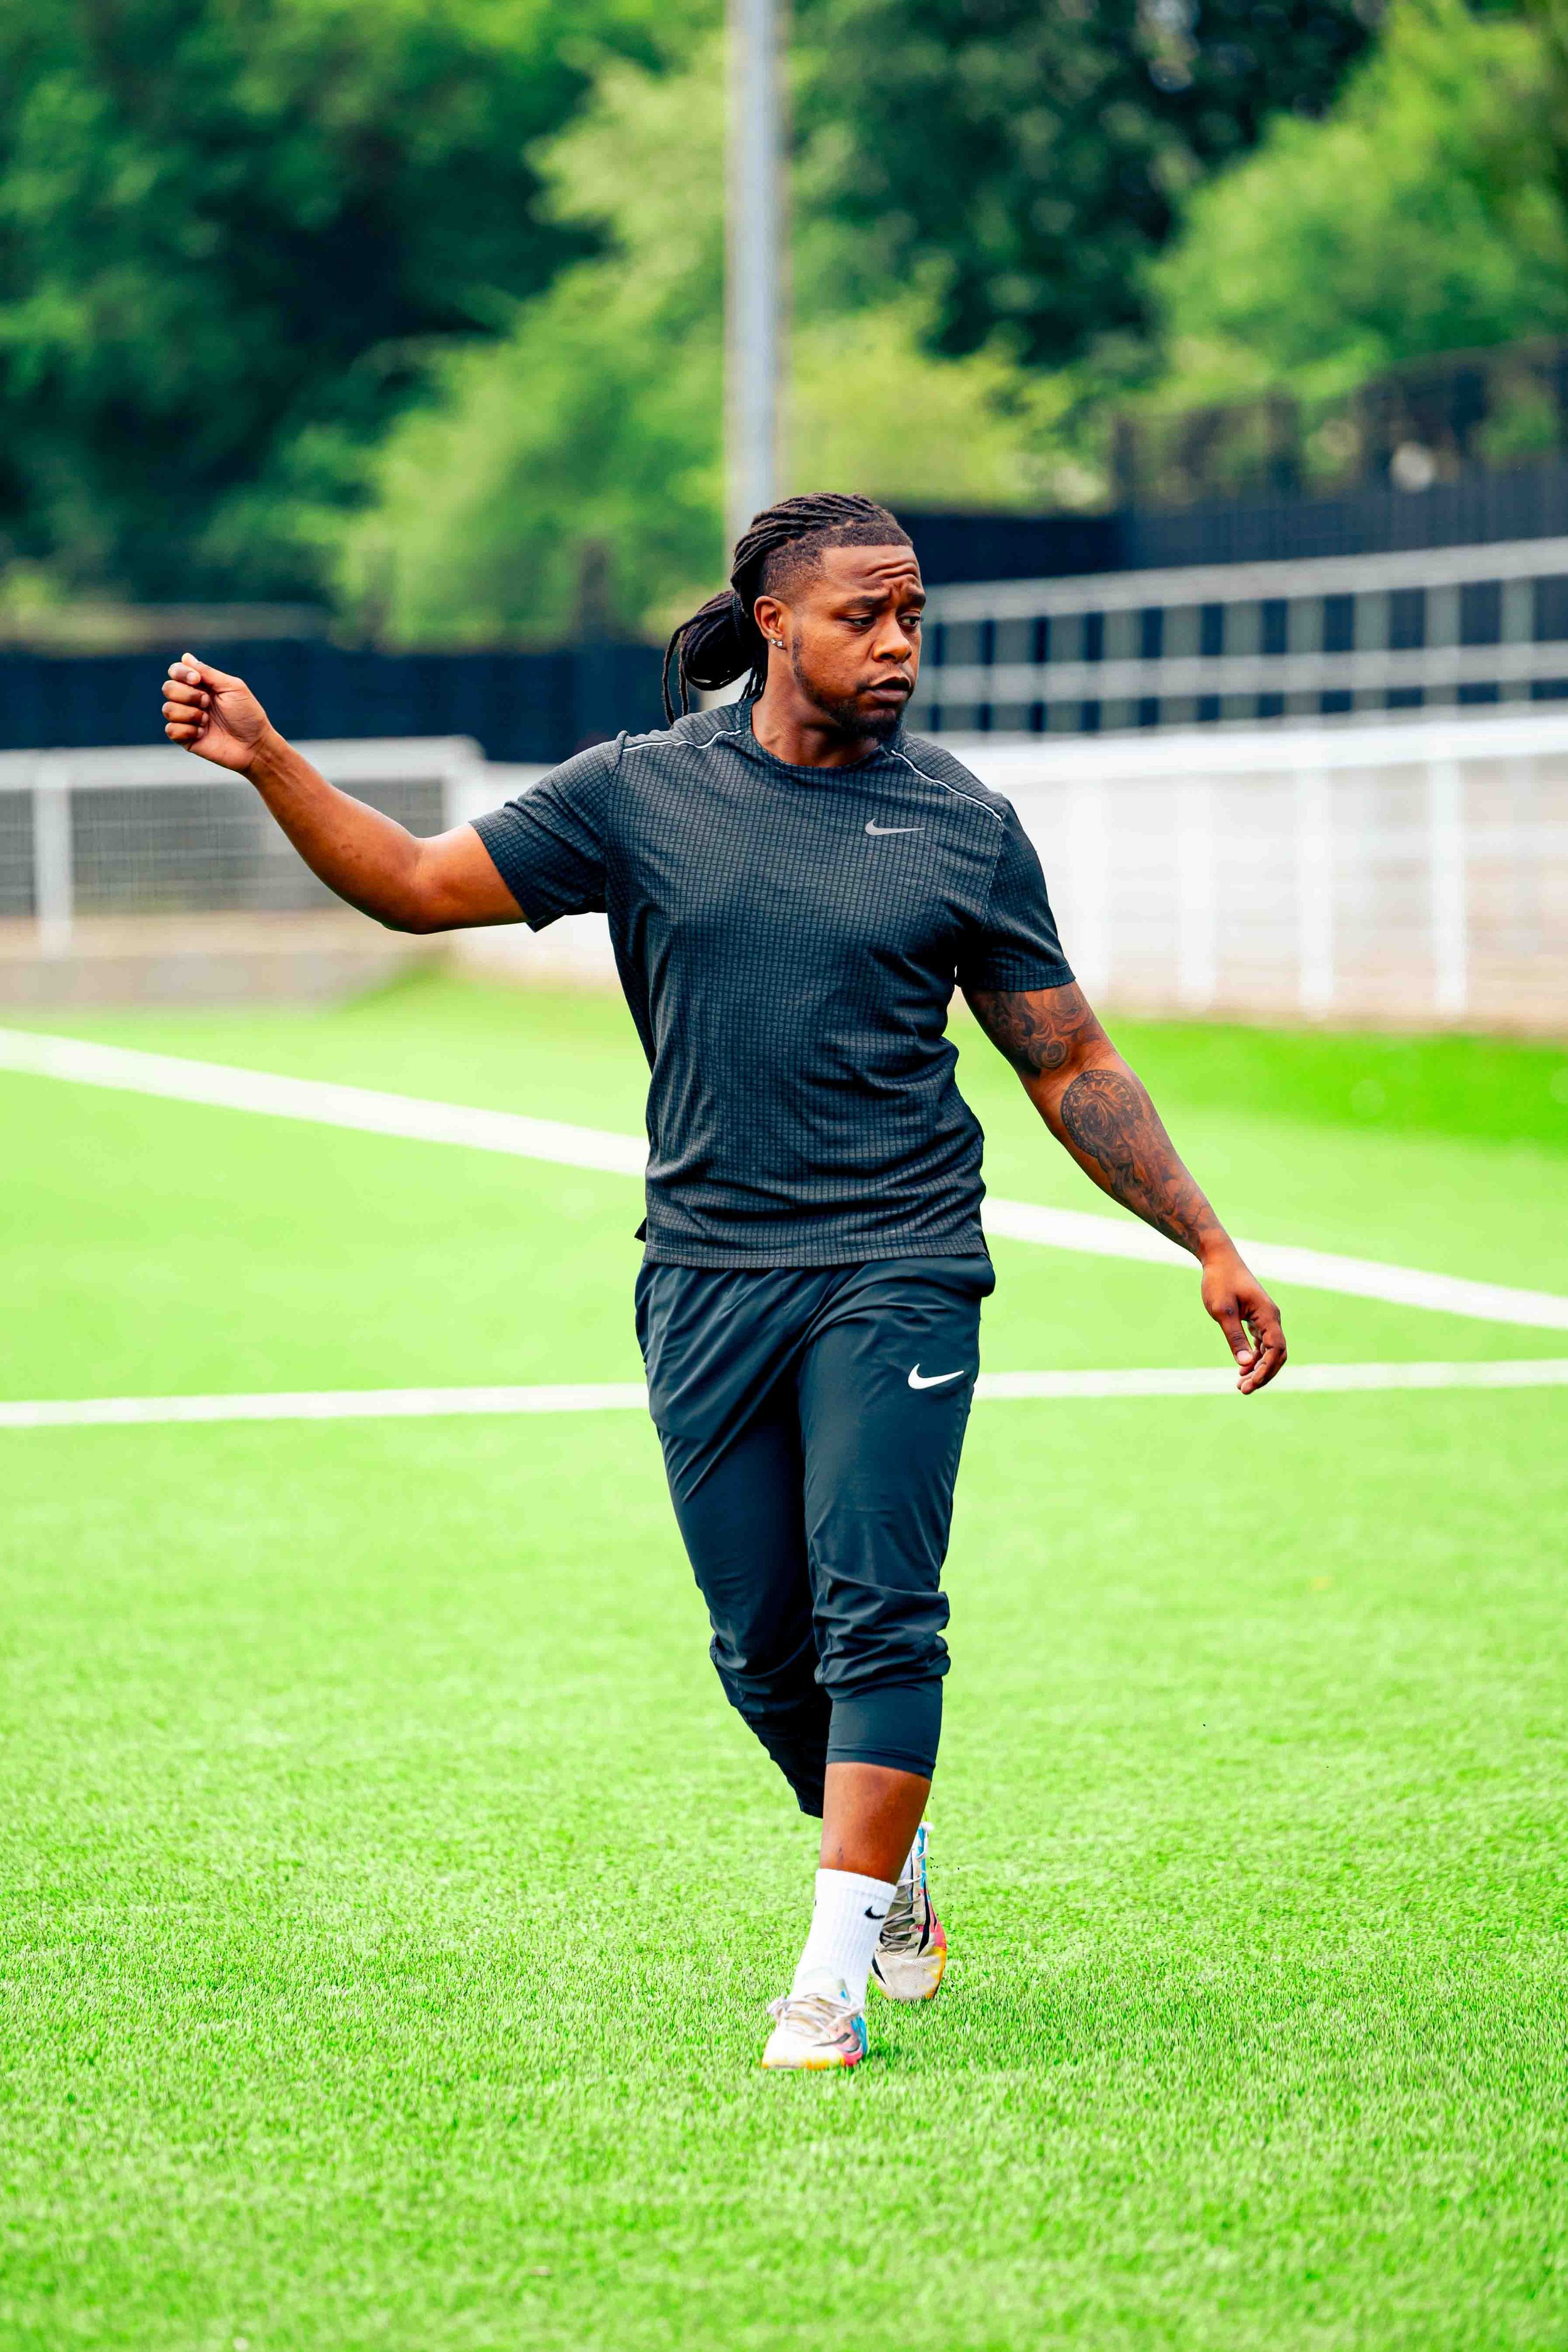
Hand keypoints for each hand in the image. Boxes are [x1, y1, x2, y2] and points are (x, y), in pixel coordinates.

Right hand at [161, 654, 269, 773]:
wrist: (254, 745)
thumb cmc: (248, 715)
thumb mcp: (232, 687)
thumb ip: (208, 672)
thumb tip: (185, 657)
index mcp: (201, 685)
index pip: (176, 671)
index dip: (180, 673)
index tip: (197, 680)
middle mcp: (190, 700)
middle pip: (168, 688)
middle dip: (188, 695)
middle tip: (208, 703)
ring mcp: (186, 720)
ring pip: (167, 709)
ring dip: (190, 714)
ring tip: (207, 721)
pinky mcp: (185, 738)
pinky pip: (171, 730)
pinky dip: (187, 730)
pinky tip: (202, 733)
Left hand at [1199, 1244, 1286, 1394]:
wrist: (1219, 1259)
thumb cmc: (1219, 1281)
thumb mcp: (1222, 1311)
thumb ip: (1235, 1337)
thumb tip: (1246, 1364)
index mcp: (1268, 1315)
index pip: (1276, 1349)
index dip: (1265, 1370)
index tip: (1249, 1384)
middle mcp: (1272, 1317)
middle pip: (1277, 1354)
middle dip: (1264, 1374)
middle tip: (1243, 1389)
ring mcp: (1266, 1318)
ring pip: (1270, 1350)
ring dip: (1259, 1368)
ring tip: (1241, 1384)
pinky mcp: (1257, 1318)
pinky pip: (1263, 1343)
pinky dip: (1255, 1357)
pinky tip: (1242, 1368)